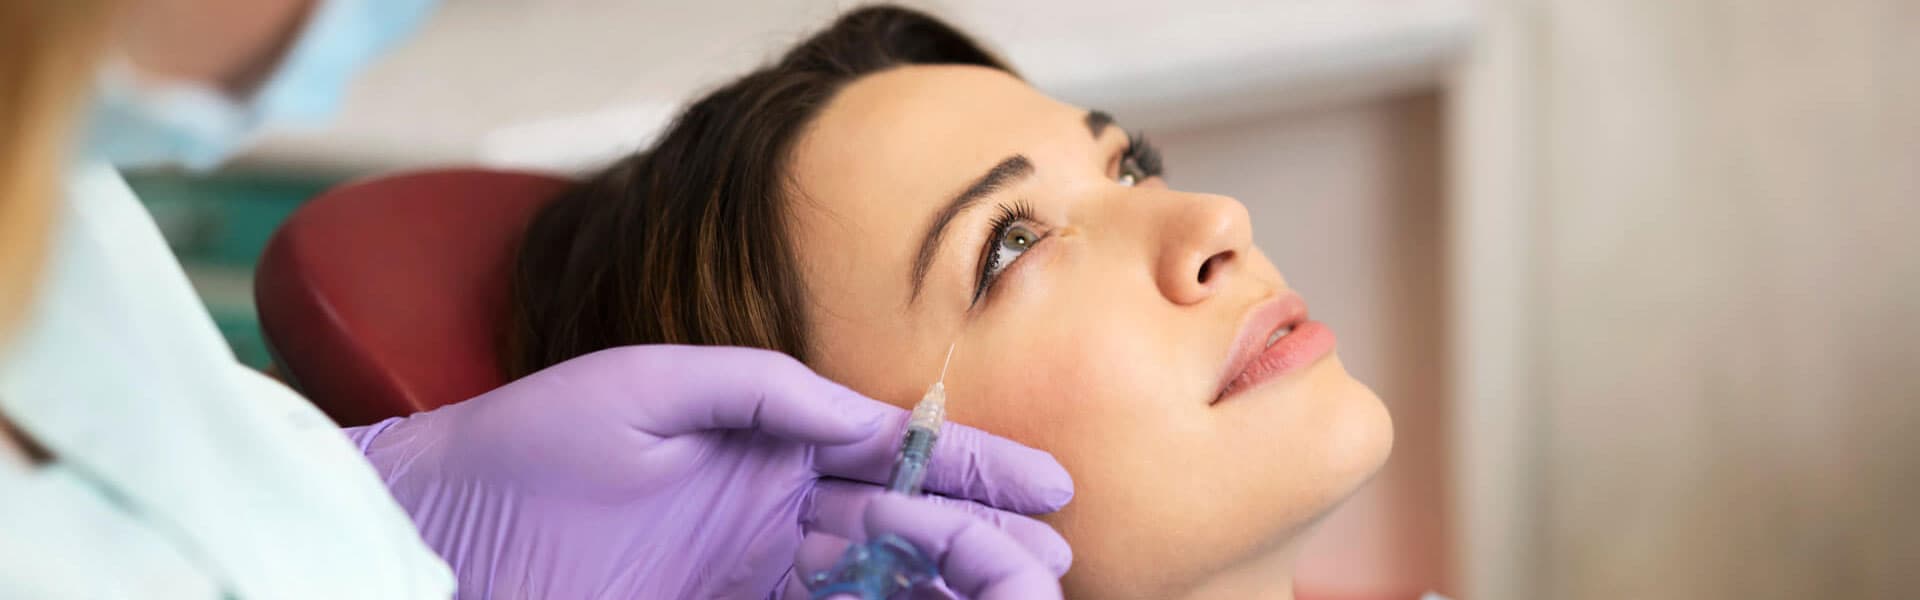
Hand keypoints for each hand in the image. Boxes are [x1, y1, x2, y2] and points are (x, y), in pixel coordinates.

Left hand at [346, 345, 1072, 598]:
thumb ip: (768, 391)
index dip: (971, 472)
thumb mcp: (649, 385)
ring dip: (952, 591)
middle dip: (983, 546)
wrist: (434, 535)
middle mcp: (771, 519)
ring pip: (880, 589)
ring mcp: (750, 581)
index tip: (1046, 490)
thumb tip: (872, 417)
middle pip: (902, 534)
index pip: (890, 459)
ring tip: (1021, 596)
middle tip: (1048, 567)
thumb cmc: (526, 445)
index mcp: (763, 448)